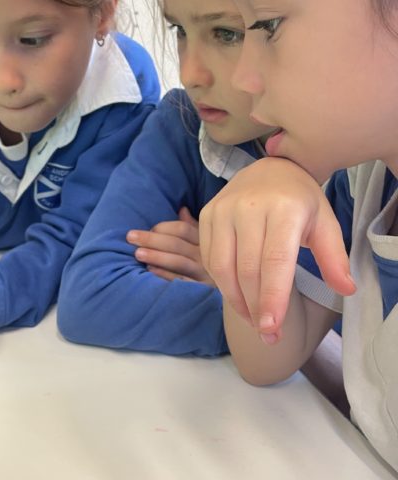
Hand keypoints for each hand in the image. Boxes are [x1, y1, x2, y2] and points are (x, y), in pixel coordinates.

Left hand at [127, 207, 214, 285]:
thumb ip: (194, 227)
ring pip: (179, 261)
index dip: (163, 227)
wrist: (237, 292)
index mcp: (207, 240)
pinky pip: (183, 282)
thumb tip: (182, 209)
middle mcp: (207, 256)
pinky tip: (151, 271)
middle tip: (130, 237)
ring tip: (137, 253)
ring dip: (156, 256)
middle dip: (151, 238)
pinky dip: (165, 275)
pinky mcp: (204, 291)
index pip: (183, 229)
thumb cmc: (216, 264)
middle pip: (177, 243)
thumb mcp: (208, 243)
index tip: (149, 228)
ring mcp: (206, 274)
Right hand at [199, 158, 355, 342]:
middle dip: (255, 308)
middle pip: (246, 270)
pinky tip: (237, 294)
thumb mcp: (324, 223)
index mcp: (283, 209)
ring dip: (236, 300)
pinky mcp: (206, 215)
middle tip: (267, 334)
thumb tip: (346, 290)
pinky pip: (209, 258)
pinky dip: (222, 282)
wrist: (269, 169)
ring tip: (252, 318)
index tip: (271, 329)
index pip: (274, 262)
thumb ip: (334, 257)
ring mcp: (222, 210)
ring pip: (222, 268)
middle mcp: (248, 208)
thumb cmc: (299, 201)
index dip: (272, 298)